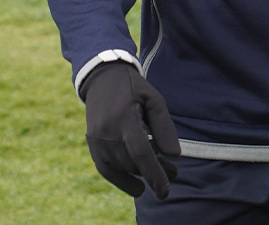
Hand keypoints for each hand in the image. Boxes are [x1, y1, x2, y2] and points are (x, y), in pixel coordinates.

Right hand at [83, 60, 180, 198]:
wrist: (102, 78)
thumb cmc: (133, 88)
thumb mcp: (154, 99)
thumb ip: (164, 127)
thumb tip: (174, 156)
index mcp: (124, 119)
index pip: (141, 153)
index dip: (154, 174)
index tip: (166, 190)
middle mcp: (107, 132)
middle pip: (132, 163)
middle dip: (154, 173)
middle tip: (175, 174)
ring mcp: (97, 140)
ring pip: (121, 168)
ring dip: (141, 175)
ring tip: (162, 172)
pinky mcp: (92, 144)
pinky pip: (106, 170)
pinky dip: (121, 181)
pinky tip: (137, 187)